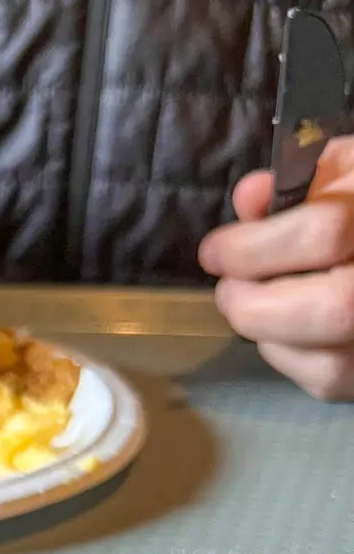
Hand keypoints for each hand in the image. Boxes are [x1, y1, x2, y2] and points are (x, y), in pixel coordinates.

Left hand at [199, 136, 353, 399]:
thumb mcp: (346, 172)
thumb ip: (302, 177)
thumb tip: (250, 198)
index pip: (324, 235)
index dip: (254, 247)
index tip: (214, 251)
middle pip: (333, 310)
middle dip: (258, 304)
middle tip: (231, 289)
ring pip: (326, 362)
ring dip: (269, 334)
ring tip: (258, 304)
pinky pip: (325, 381)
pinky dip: (289, 355)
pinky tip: (289, 328)